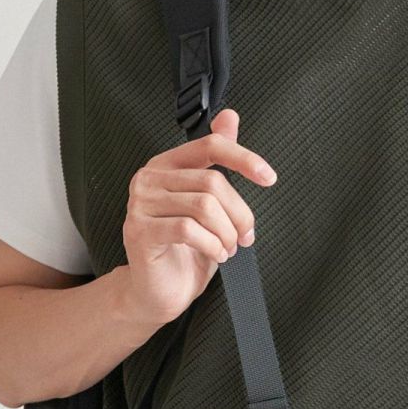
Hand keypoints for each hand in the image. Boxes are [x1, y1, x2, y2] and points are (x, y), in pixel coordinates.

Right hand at [121, 106, 276, 324]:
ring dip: (227, 233)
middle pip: (213, 182)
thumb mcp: (210, 203)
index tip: (268, 178)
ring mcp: (140, 204)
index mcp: (167, 165)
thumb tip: (229, 117)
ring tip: (228, 248)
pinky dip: (212, 245)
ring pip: (204, 206)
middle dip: (240, 214)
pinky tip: (215, 254)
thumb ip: (217, 162)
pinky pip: (188, 229)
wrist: (158, 290)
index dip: (244, 159)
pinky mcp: (139, 231)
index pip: (210, 146)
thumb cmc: (185, 248)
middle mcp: (149, 178)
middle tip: (245, 237)